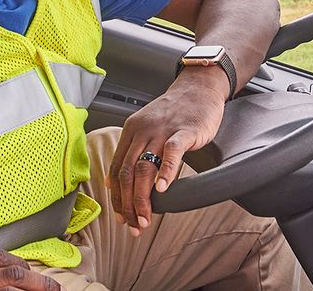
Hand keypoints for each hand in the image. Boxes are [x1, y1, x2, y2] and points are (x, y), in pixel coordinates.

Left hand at [107, 71, 227, 235]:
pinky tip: (163, 190)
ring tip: (146, 217)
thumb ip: (132, 152)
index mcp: (131, 131)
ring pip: (145, 167)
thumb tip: (113, 183)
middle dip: (128, 204)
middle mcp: (142, 130)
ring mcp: (163, 130)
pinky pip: (171, 152)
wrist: (199, 88)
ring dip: (143, 197)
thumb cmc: (176, 112)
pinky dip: (166, 173)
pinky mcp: (185, 130)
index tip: (121, 217)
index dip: (116, 197)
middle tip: (134, 224)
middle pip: (127, 172)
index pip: (116, 169)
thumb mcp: (147, 128)